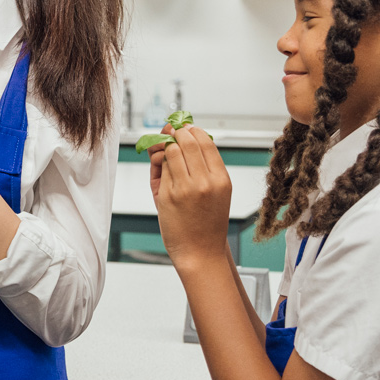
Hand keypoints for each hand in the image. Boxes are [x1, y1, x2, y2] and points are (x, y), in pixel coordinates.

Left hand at [150, 126, 233, 267]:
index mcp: (222, 179)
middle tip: (170, 132)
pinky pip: (161, 168)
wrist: (200, 251)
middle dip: (176, 133)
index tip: (184, 128)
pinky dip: (158, 162)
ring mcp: (186, 188)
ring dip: (164, 147)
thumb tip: (183, 135)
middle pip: (187, 142)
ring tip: (163, 150)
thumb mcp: (215, 191)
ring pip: (171, 152)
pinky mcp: (168, 195)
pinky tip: (158, 164)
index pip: (206, 142)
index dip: (192, 131)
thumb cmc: (205, 221)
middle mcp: (206, 182)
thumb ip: (202, 165)